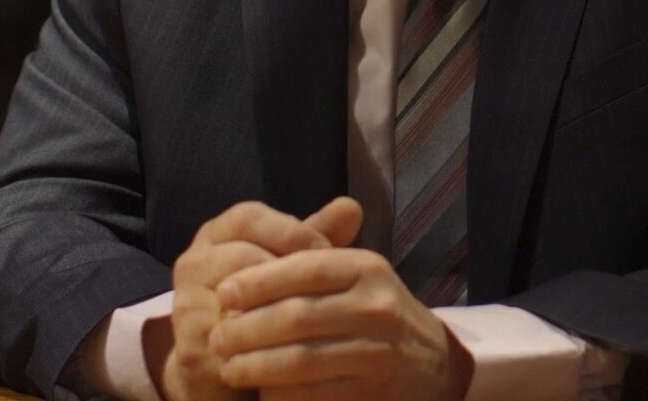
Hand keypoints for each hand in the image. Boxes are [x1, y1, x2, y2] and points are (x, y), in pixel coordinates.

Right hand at [156, 199, 360, 400]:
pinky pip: (234, 343)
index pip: (247, 216)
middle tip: (329, 292)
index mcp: (216, 235)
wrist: (227, 370)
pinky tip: (301, 349)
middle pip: (242, 257)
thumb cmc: (265, 306)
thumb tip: (352, 205)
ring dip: (280, 311)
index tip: (328, 253)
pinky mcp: (190, 349)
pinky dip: (269, 346)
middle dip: (289, 274)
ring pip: (237, 301)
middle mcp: (192, 263)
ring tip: (317, 321)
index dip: (291, 231)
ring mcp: (185, 307)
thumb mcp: (290, 267)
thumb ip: (315, 237)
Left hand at [209, 242, 474, 400]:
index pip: (304, 268)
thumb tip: (241, 263)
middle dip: (247, 329)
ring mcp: (376, 352)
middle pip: (296, 317)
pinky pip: (314, 395)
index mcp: (366, 268)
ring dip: (256, 367)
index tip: (224, 291)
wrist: (431, 362)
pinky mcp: (371, 391)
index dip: (259, 280)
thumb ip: (309, 261)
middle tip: (217, 338)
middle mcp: (376, 306)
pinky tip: (261, 392)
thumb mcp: (356, 275)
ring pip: (301, 360)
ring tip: (229, 368)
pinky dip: (281, 395)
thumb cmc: (375, 311)